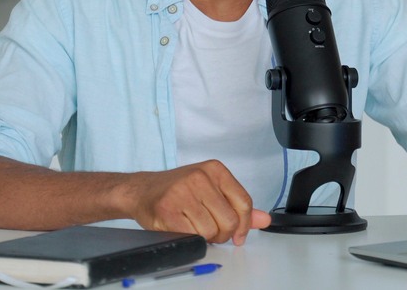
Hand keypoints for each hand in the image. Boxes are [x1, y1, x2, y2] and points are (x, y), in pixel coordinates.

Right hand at [125, 160, 271, 244]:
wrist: (142, 190)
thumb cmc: (178, 190)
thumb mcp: (212, 190)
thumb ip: (238, 205)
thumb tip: (264, 219)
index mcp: (215, 170)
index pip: (243, 202)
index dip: (244, 224)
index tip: (239, 235)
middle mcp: (200, 177)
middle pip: (229, 220)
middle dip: (223, 233)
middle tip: (212, 231)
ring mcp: (183, 192)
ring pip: (211, 231)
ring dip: (205, 237)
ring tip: (195, 226)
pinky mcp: (168, 210)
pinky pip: (192, 235)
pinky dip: (191, 238)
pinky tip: (184, 228)